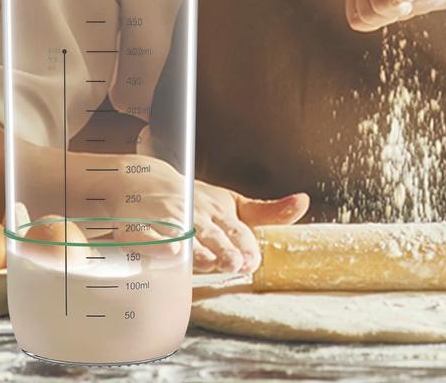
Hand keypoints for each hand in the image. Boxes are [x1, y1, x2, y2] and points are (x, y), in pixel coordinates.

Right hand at [107, 155, 308, 274]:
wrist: (145, 182)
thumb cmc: (198, 201)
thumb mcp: (234, 204)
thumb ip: (267, 212)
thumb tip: (304, 201)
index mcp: (219, 211)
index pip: (236, 230)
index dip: (244, 245)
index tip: (252, 261)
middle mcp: (196, 214)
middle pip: (211, 234)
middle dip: (223, 249)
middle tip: (234, 264)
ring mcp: (168, 219)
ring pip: (183, 236)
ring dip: (194, 250)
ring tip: (206, 263)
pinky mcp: (141, 227)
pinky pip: (148, 238)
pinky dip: (157, 246)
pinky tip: (168, 254)